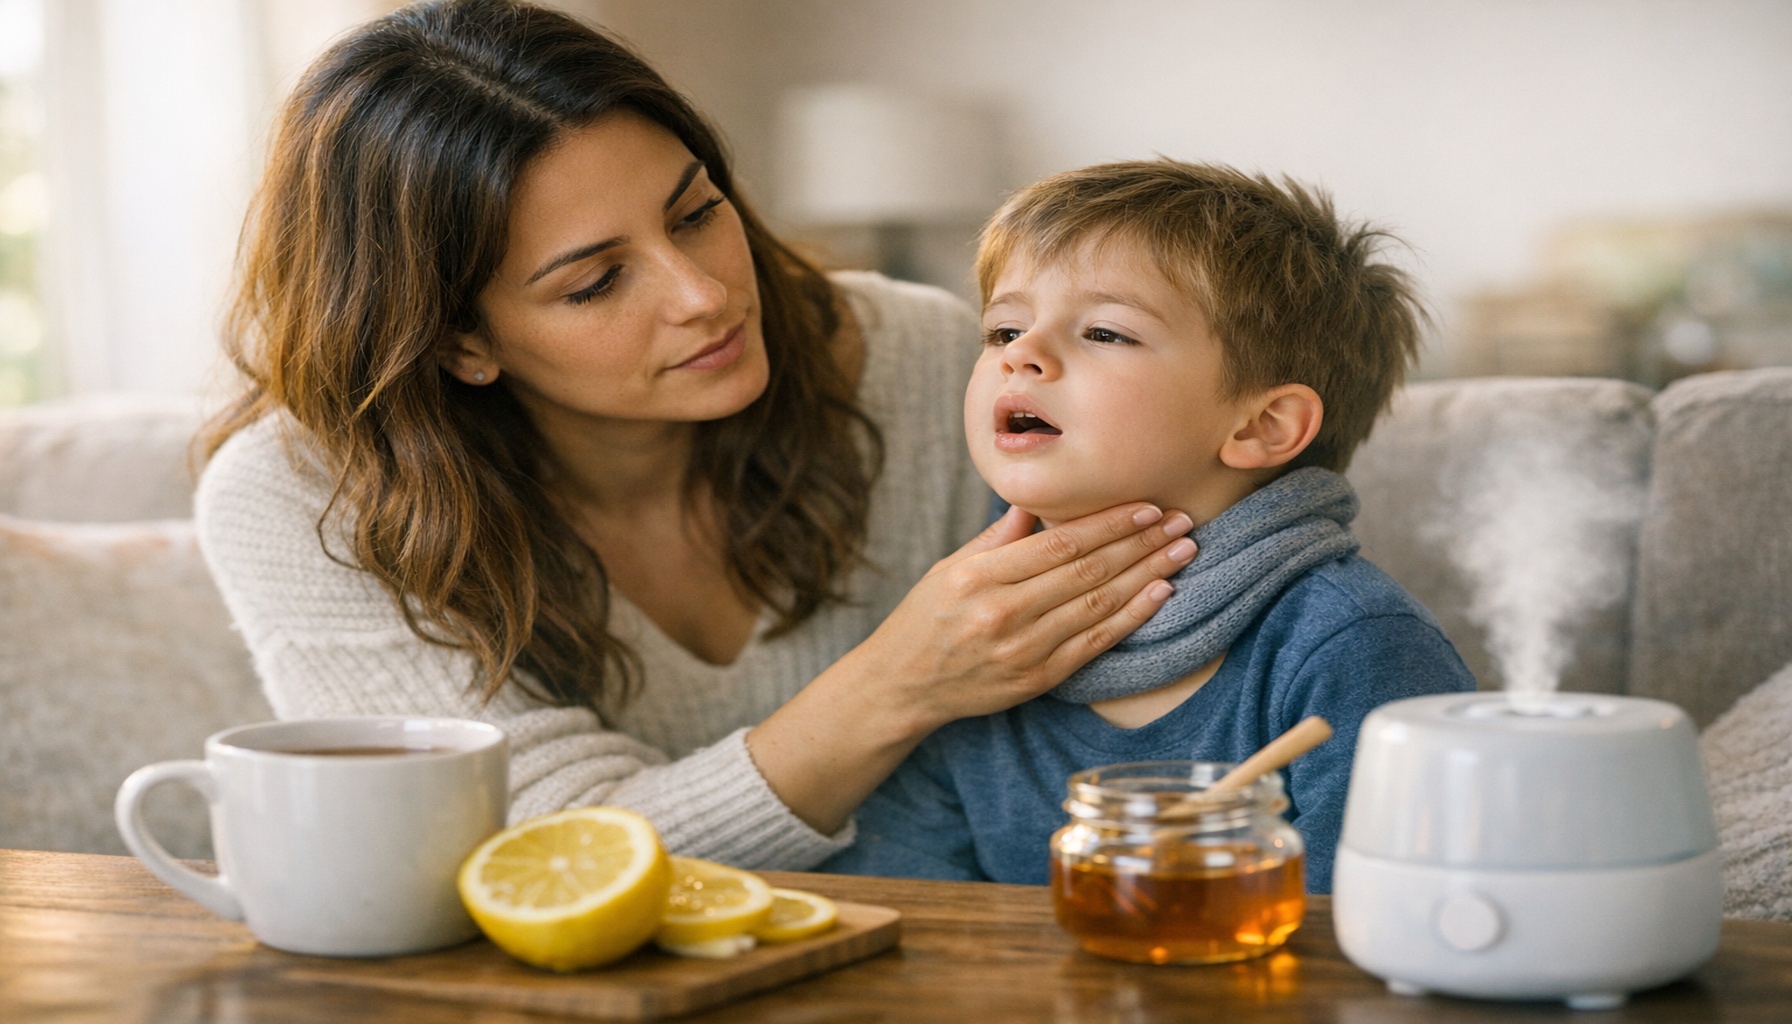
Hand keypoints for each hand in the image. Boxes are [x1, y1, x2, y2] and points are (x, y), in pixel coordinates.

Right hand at [853, 501, 1195, 729]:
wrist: (902, 686)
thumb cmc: (926, 619)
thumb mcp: (949, 567)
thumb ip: (998, 538)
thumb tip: (1037, 501)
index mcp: (979, 575)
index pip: (1059, 542)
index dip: (1109, 523)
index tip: (1147, 507)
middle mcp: (1002, 612)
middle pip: (1087, 571)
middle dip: (1141, 543)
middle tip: (1182, 521)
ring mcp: (1022, 649)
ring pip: (1099, 604)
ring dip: (1148, 575)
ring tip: (1183, 552)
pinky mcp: (1037, 679)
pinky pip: (1095, 643)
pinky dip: (1132, 617)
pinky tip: (1160, 594)